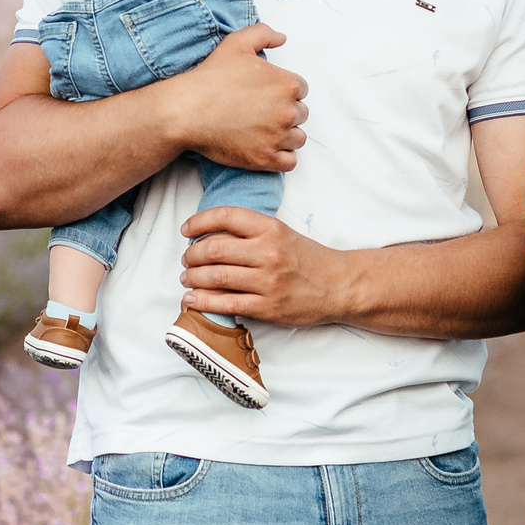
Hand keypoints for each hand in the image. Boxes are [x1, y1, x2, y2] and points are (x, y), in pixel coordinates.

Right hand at [166, 24, 306, 173]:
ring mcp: (278, 138)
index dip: (283, 92)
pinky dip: (282, 157)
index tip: (267, 96)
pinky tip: (265, 148)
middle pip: (300, 114)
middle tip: (261, 112)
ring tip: (263, 131)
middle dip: (285, 113)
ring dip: (285, 135)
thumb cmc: (210, 78)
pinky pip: (290, 162)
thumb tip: (282, 39)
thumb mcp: (236, 43)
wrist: (187, 111)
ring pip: (297, 138)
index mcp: (286, 84)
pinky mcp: (266, 159)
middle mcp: (287, 111)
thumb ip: (264, 34)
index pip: (301, 90)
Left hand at [178, 206, 342, 326]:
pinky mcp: (268, 307)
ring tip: (187, 278)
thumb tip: (209, 233)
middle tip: (186, 259)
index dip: (199, 221)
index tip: (186, 229)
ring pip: (216, 277)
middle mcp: (268, 253)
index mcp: (271, 229)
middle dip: (191, 255)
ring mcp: (268, 282)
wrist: (337, 285)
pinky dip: (203, 301)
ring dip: (193, 278)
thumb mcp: (282, 232)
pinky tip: (191, 299)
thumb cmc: (306, 258)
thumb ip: (251, 231)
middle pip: (214, 250)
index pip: (225, 217)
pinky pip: (227, 304)